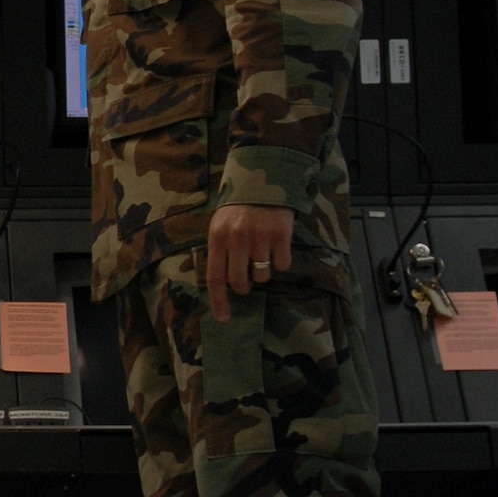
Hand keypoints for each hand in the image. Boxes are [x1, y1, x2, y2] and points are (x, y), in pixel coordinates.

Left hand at [205, 205, 293, 323]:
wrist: (265, 177)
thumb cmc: (239, 208)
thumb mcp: (220, 225)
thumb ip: (220, 251)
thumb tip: (222, 285)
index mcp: (218, 237)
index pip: (215, 278)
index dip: (219, 301)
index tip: (224, 319)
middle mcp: (237, 238)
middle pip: (240, 282)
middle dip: (244, 286)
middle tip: (247, 277)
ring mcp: (260, 236)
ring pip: (263, 276)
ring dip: (263, 272)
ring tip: (262, 252)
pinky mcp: (282, 234)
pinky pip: (282, 265)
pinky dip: (281, 261)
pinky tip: (276, 245)